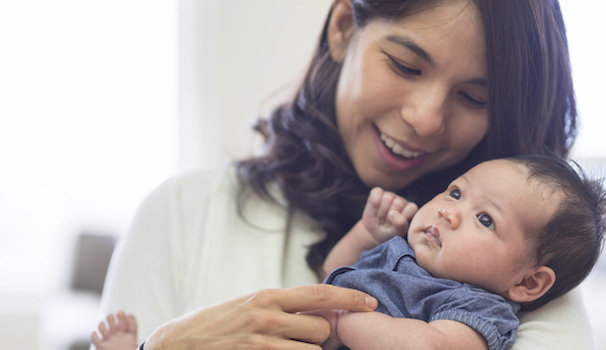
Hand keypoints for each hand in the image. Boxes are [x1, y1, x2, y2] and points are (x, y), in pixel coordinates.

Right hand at [143, 284, 377, 349]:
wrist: (178, 343)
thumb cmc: (217, 323)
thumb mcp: (250, 305)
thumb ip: (282, 307)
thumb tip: (319, 311)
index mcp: (268, 296)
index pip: (319, 295)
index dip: (349, 299)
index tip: (370, 303)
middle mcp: (266, 316)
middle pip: (321, 330)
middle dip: (323, 338)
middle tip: (310, 341)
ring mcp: (260, 342)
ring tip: (289, 348)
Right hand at [362, 187, 417, 243]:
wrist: (373, 233)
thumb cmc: (388, 233)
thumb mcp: (396, 233)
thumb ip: (400, 224)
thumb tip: (393, 212)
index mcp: (410, 209)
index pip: (411, 208)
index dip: (401, 218)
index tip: (396, 226)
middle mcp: (401, 200)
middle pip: (398, 203)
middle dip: (389, 216)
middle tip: (386, 223)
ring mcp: (390, 195)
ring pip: (387, 198)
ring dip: (381, 212)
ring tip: (380, 218)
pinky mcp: (378, 192)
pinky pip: (377, 192)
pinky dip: (374, 203)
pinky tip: (374, 209)